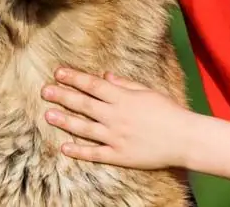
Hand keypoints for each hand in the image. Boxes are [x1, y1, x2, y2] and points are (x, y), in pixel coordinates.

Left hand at [42, 68, 192, 169]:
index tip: (58, 73)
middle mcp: (116, 116)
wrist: (184, 138)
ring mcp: (116, 137)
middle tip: (45, 91)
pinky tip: (65, 147)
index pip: (93, 85)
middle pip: (84, 104)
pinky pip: (95, 153)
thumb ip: (125, 84)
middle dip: (63, 96)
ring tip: (48, 115)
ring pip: (85, 128)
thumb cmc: (169, 111)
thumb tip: (105, 76)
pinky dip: (79, 151)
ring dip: (65, 121)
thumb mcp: (148, 91)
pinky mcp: (119, 155)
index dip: (74, 78)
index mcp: (123, 98)